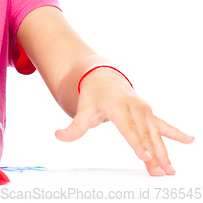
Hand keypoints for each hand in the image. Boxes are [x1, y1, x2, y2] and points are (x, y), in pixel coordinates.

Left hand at [55, 68, 194, 175]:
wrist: (103, 76)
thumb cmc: (92, 95)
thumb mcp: (83, 109)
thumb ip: (74, 126)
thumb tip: (58, 136)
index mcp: (116, 105)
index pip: (127, 128)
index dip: (136, 142)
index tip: (145, 156)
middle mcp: (133, 106)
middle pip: (144, 134)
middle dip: (153, 153)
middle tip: (159, 171)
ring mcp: (143, 109)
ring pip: (155, 133)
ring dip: (164, 151)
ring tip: (170, 169)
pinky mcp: (149, 113)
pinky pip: (164, 124)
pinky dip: (176, 133)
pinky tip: (190, 140)